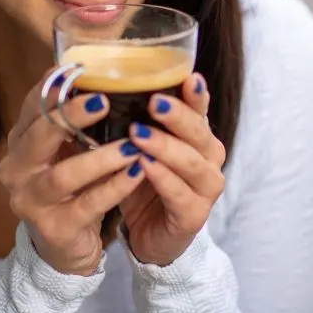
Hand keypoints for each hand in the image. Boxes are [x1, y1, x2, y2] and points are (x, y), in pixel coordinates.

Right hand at [0, 70, 146, 275]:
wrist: (64, 249)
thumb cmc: (72, 188)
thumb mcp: (68, 151)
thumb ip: (75, 119)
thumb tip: (98, 71)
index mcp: (20, 143)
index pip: (31, 108)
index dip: (53, 88)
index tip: (79, 69)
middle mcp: (17, 170)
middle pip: (37, 137)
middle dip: (69, 116)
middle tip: (104, 101)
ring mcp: (31, 202)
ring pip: (62, 176)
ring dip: (99, 158)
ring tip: (131, 145)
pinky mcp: (54, 229)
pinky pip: (86, 205)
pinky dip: (114, 188)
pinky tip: (137, 173)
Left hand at [119, 73, 225, 265]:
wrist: (150, 236)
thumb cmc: (144, 184)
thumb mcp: (140, 149)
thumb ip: (135, 121)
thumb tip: (104, 88)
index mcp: (198, 137)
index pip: (200, 109)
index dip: (196, 94)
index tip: (187, 77)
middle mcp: (209, 159)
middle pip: (199, 132)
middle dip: (177, 116)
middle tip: (154, 102)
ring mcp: (206, 188)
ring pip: (191, 162)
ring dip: (165, 146)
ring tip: (138, 134)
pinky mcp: (194, 215)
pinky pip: (179, 193)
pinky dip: (162, 178)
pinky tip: (144, 167)